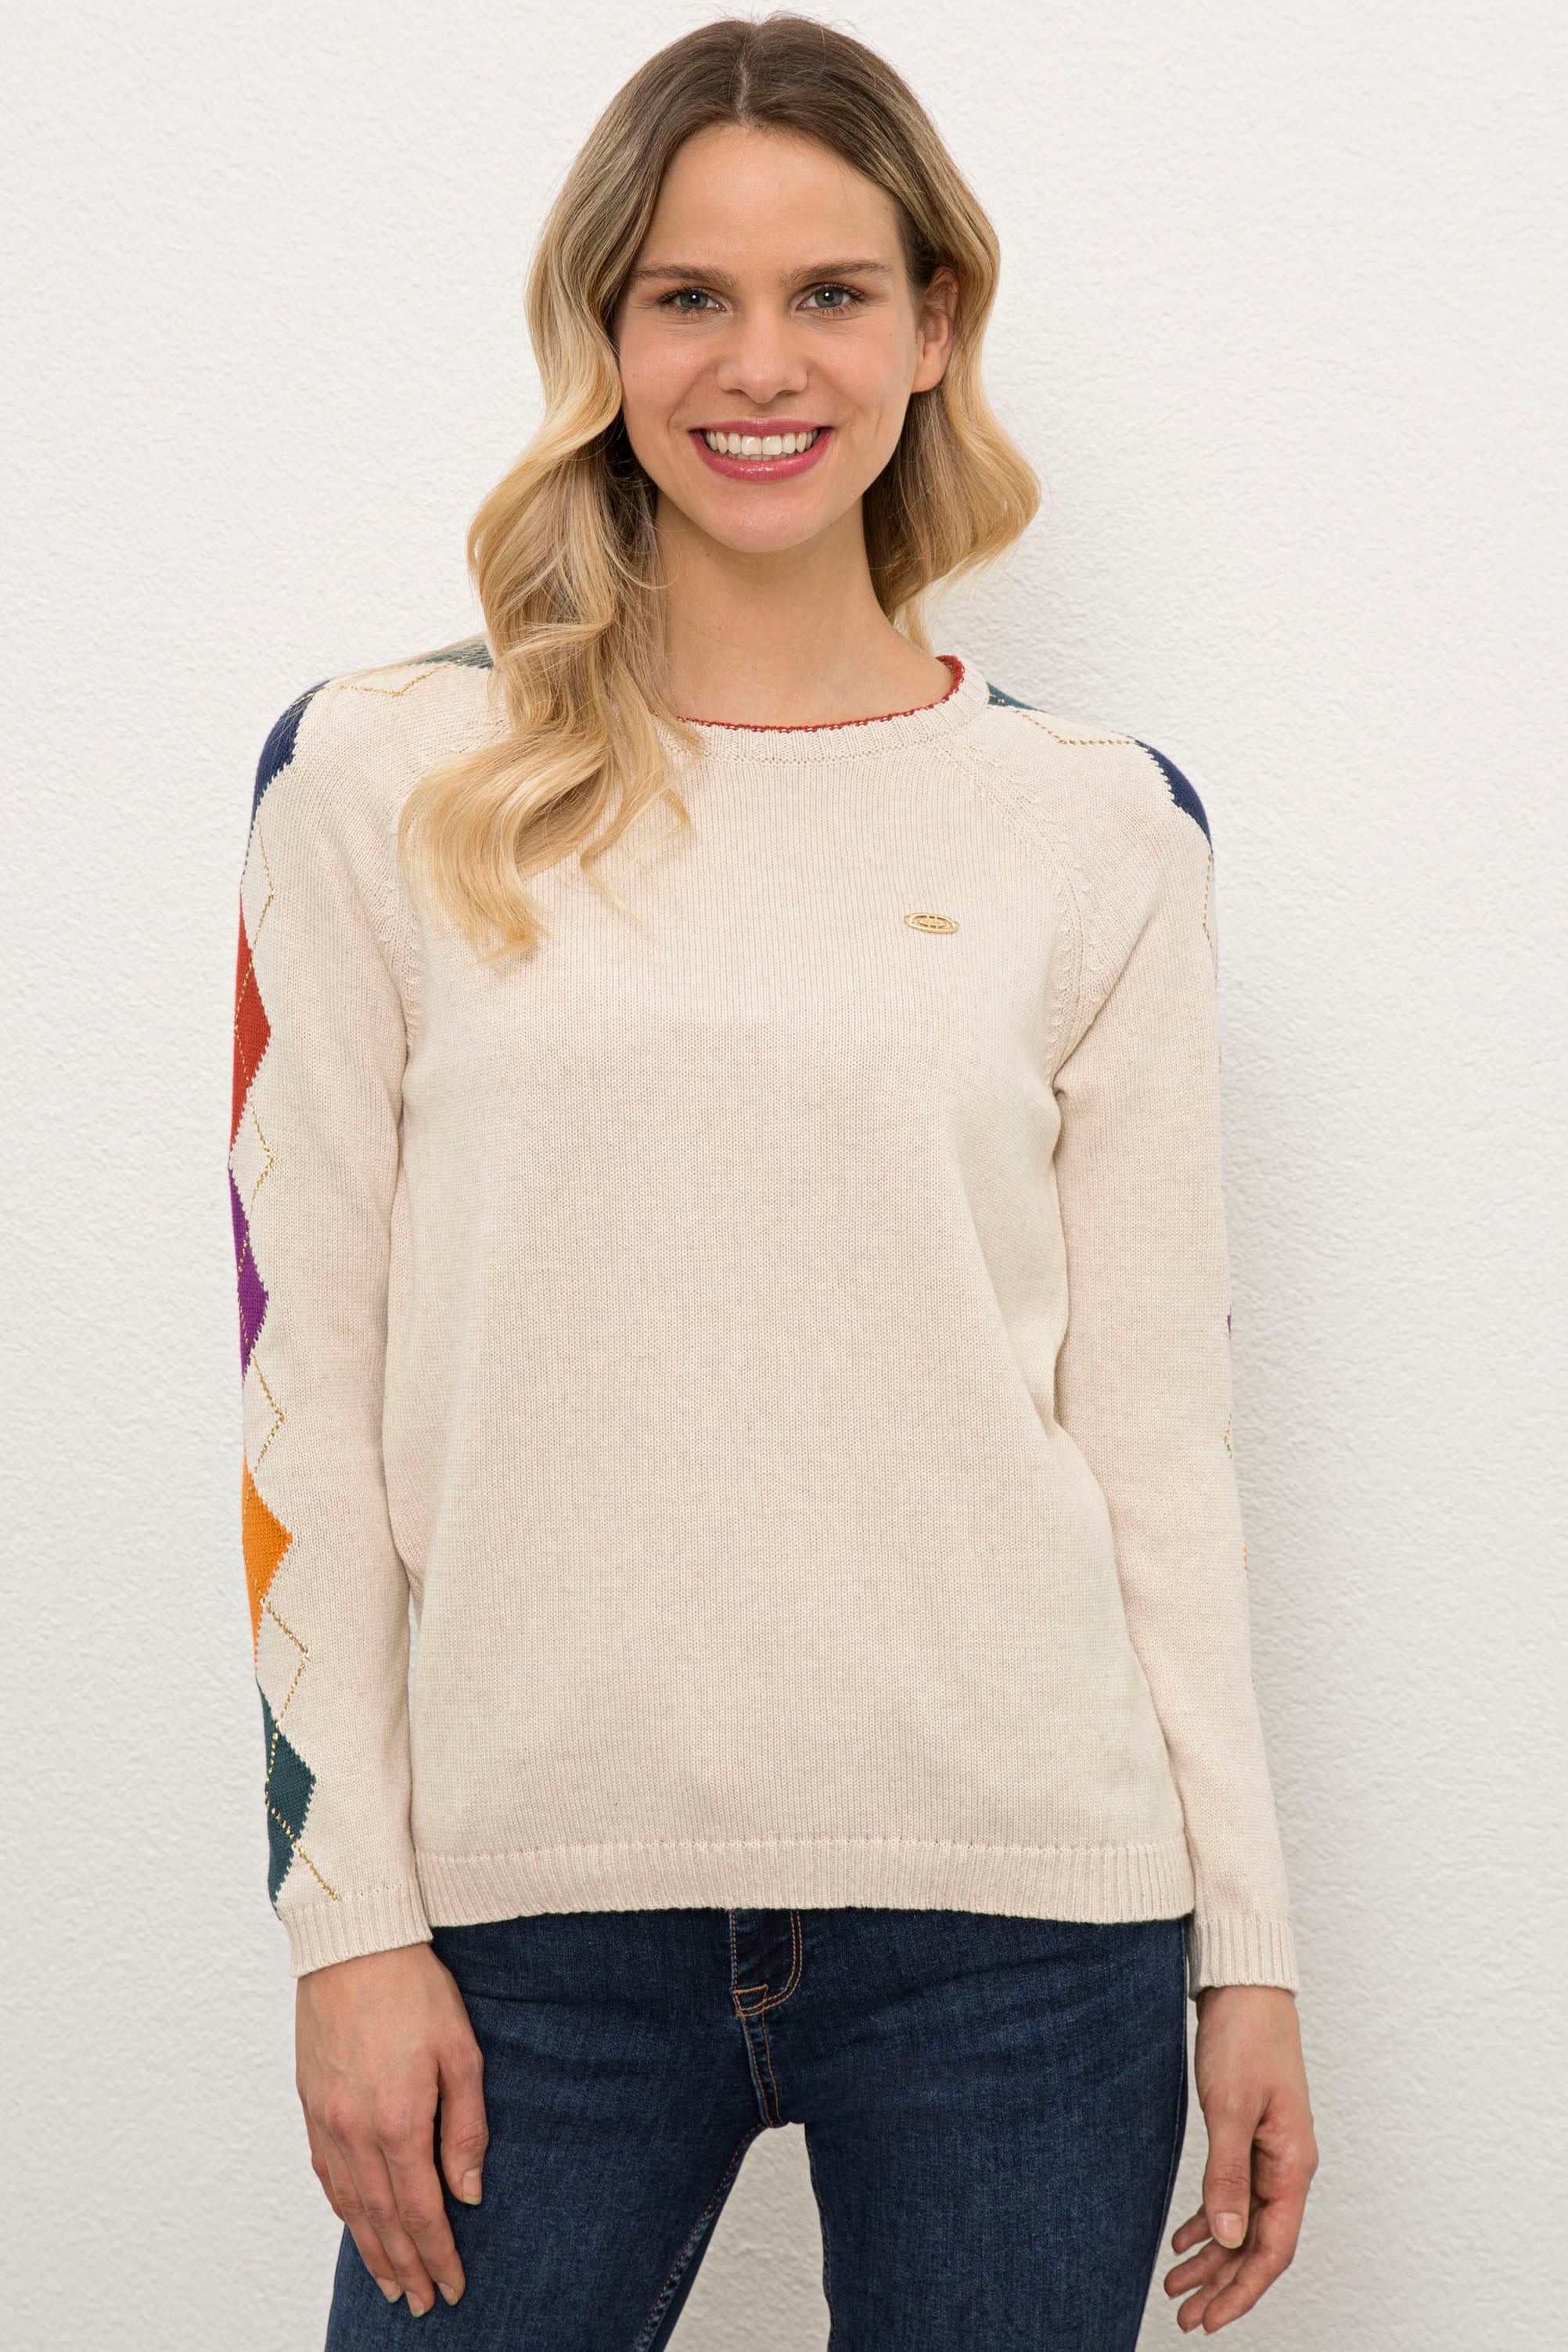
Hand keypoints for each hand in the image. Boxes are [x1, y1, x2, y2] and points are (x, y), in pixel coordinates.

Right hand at [297, 1942, 487, 2315]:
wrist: (353, 1944)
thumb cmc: (414, 1988)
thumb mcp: (462, 2051)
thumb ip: (465, 2126)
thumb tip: (468, 2191)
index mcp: (399, 2119)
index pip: (420, 2210)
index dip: (437, 2254)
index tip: (451, 2286)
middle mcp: (355, 2130)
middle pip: (382, 2219)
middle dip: (405, 2266)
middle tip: (421, 2302)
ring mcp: (326, 2120)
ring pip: (349, 2204)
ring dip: (370, 2249)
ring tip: (390, 2281)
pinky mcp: (309, 2104)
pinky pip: (325, 2173)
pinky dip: (342, 2208)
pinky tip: (356, 2222)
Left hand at [1164, 1984, 1316, 2332]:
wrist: (1244, 1986)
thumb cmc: (1246, 2037)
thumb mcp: (1229, 2108)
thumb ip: (1227, 2175)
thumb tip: (1226, 2239)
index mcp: (1292, 2166)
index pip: (1273, 2249)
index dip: (1242, 2290)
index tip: (1211, 2320)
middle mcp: (1286, 2167)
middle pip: (1257, 2244)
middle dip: (1223, 2285)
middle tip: (1186, 2317)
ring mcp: (1269, 2153)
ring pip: (1242, 2223)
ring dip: (1212, 2256)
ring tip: (1176, 2285)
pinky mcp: (1249, 2136)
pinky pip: (1232, 2194)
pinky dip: (1208, 2219)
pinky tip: (1183, 2239)